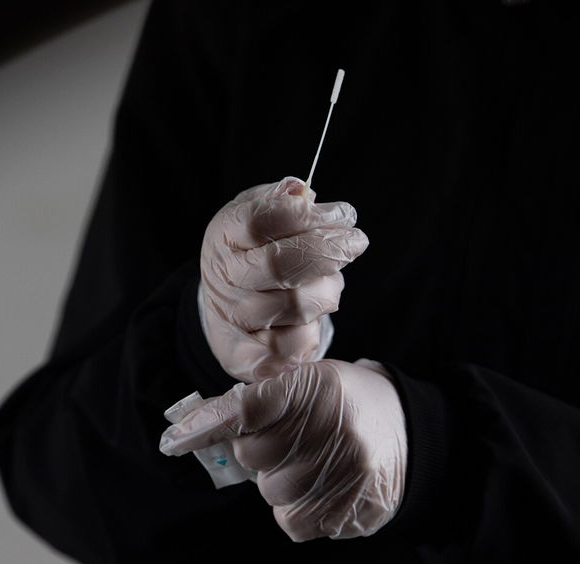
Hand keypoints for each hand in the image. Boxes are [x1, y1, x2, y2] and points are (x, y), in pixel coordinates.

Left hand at [159, 359, 405, 541]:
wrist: (412, 438)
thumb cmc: (344, 406)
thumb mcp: (309, 381)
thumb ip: (257, 399)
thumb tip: (192, 427)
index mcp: (317, 386)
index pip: (248, 407)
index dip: (207, 425)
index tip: (173, 440)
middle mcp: (333, 429)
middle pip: (253, 454)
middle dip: (260, 450)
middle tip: (290, 440)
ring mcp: (345, 473)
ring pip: (271, 491)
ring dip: (280, 481)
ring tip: (313, 464)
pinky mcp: (350, 512)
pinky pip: (290, 521)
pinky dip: (295, 510)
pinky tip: (320, 489)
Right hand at [199, 177, 368, 381]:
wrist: (225, 303)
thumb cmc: (254, 250)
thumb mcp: (260, 213)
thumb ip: (282, 200)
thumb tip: (301, 190)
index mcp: (225, 234)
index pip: (263, 220)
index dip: (309, 216)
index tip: (342, 215)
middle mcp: (224, 277)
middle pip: (282, 264)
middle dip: (330, 251)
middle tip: (355, 243)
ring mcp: (233, 318)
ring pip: (297, 306)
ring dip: (328, 291)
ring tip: (329, 282)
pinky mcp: (244, 356)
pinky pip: (291, 347)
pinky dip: (312, 332)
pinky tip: (313, 317)